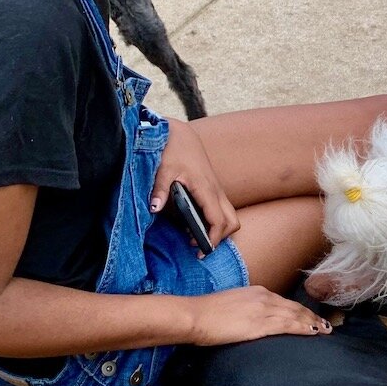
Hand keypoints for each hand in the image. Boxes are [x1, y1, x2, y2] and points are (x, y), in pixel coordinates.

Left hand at [151, 119, 238, 250]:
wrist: (181, 135)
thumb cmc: (173, 150)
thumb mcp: (164, 169)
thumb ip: (160, 189)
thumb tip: (154, 208)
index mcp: (206, 188)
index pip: (218, 220)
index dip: (213, 238)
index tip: (201, 250)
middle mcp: (216, 191)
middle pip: (232, 222)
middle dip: (221, 238)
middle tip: (199, 247)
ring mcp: (217, 190)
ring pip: (230, 217)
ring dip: (219, 230)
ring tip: (196, 237)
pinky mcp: (213, 189)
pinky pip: (222, 210)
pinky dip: (215, 222)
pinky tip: (195, 224)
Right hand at [186, 287, 332, 345]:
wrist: (195, 315)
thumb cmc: (207, 313)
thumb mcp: (232, 305)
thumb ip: (246, 309)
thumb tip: (251, 318)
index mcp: (257, 292)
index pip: (285, 302)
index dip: (300, 310)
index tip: (311, 316)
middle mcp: (264, 297)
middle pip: (295, 308)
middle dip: (312, 316)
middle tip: (326, 324)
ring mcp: (263, 310)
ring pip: (295, 316)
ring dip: (312, 323)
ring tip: (325, 330)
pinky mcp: (260, 324)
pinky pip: (288, 325)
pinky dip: (303, 328)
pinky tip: (313, 332)